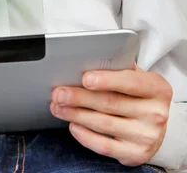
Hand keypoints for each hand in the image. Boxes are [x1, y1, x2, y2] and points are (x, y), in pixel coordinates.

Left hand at [50, 65, 172, 166]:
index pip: (130, 82)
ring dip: (75, 114)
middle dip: (80, 97)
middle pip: (110, 103)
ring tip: (57, 107)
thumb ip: (119, 68)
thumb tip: (87, 60)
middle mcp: (156, 113)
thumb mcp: (137, 77)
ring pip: (103, 124)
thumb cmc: (139, 94)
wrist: (155, 124)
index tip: (85, 78)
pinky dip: (85, 136)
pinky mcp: (136, 154)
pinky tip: (72, 125)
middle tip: (58, 93)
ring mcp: (147, 137)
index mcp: (158, 88)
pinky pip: (104, 146)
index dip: (106, 80)